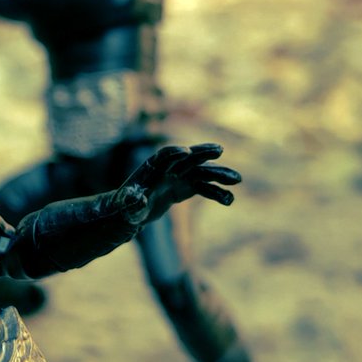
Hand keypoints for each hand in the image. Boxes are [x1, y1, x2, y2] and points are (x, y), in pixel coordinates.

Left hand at [118, 143, 240, 225]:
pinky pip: (204, 187)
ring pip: (201, 172)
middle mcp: (167, 169)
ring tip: (237, 179)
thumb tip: (141, 201)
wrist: (130, 212)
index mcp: (150, 169)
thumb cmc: (124, 208)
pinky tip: (229, 199)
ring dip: (218, 174)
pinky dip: (216, 192)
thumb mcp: (127, 208)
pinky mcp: (185, 187)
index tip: (186, 151)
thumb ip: (133, 203)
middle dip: (202, 153)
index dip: (173, 153)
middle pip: (187, 159)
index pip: (163, 157)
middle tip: (220, 149)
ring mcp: (178, 177)